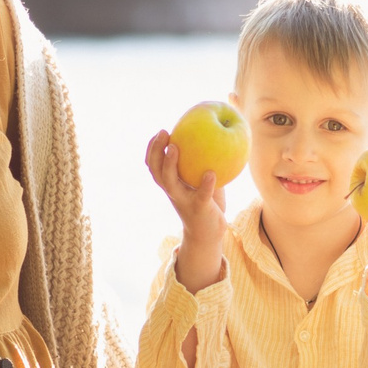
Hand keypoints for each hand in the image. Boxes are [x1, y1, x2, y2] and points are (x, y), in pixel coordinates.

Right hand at [143, 131, 228, 289]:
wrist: (208, 234)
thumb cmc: (207, 203)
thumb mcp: (201, 182)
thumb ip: (203, 165)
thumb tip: (213, 138)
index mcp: (171, 185)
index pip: (154, 165)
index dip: (153, 149)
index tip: (161, 132)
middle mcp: (173, 192)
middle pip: (156, 171)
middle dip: (155, 151)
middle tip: (164, 133)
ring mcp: (183, 201)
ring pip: (170, 183)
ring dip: (169, 165)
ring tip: (174, 147)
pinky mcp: (199, 208)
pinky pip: (201, 195)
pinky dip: (205, 185)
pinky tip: (211, 173)